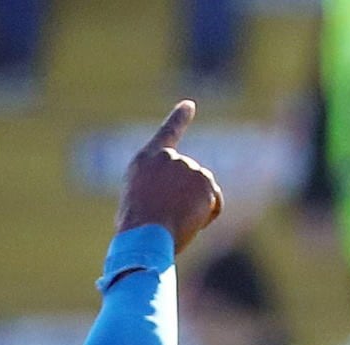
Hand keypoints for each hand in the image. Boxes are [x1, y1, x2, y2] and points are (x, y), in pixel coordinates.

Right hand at [116, 100, 221, 252]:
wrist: (146, 235)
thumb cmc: (135, 231)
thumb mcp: (136, 204)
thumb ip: (154, 191)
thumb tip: (168, 205)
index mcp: (145, 160)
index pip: (167, 133)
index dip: (179, 118)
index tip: (189, 105)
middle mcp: (168, 158)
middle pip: (189, 177)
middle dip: (186, 198)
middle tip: (168, 218)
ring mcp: (188, 167)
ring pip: (202, 191)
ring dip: (196, 208)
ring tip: (176, 222)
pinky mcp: (204, 180)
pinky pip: (214, 202)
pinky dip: (208, 215)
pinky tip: (193, 224)